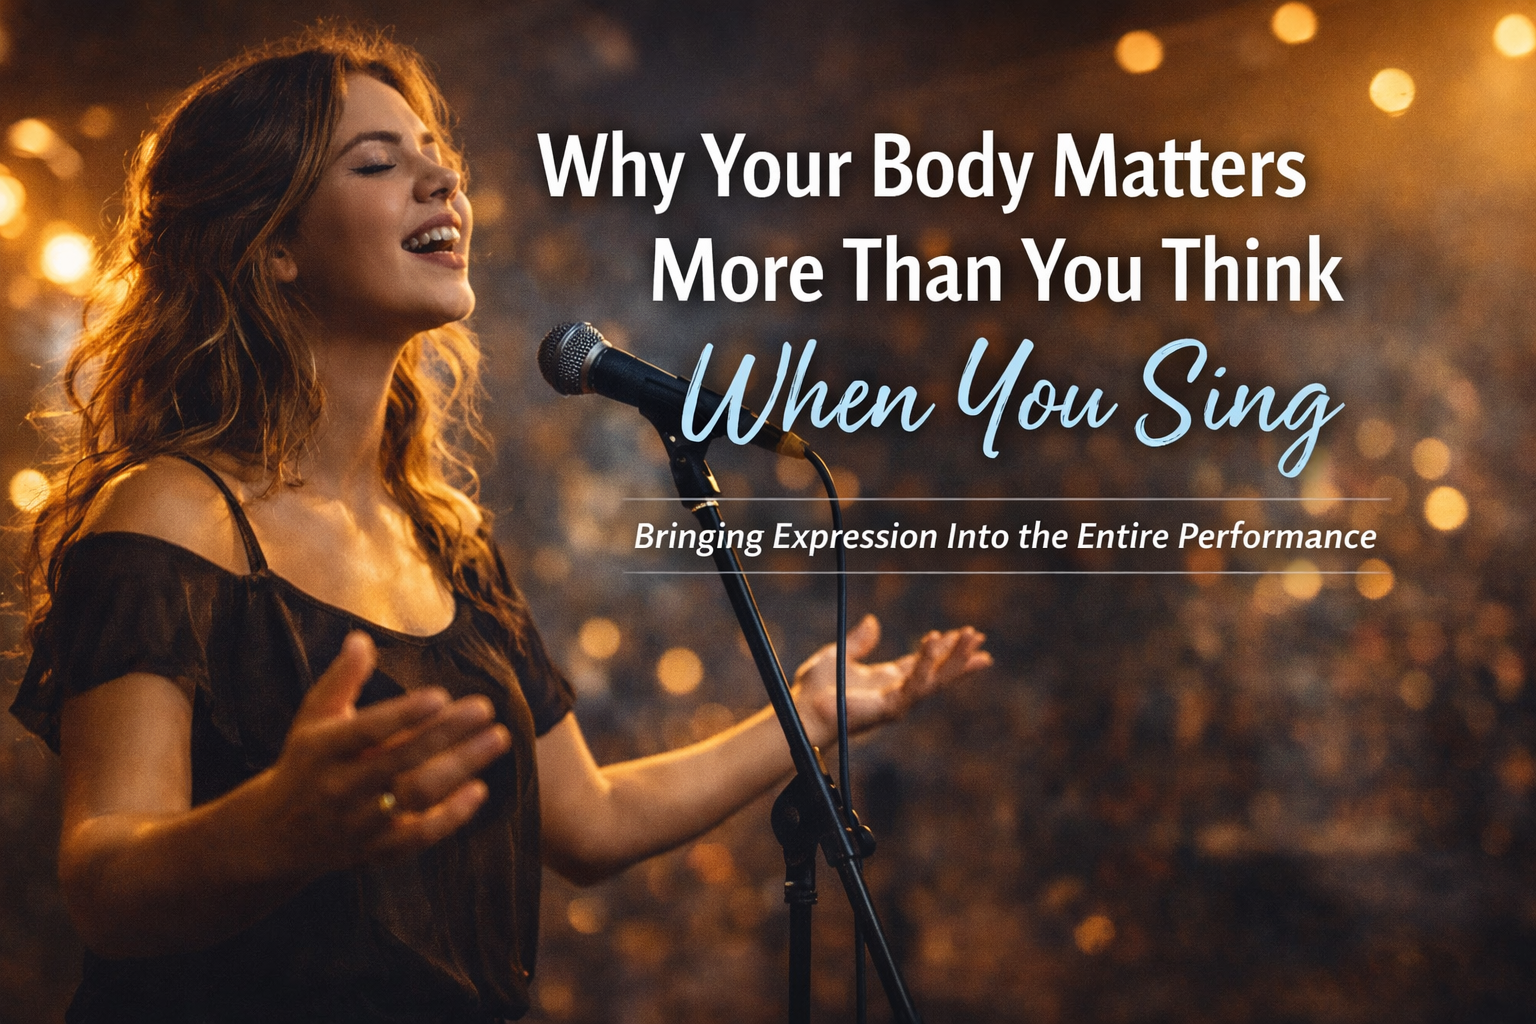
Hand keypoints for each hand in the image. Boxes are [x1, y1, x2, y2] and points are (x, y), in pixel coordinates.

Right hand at [257, 632, 510, 876]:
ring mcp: (359, 822)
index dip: (402, 715)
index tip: (439, 695)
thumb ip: (341, 680)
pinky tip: (479, 789)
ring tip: (497, 739)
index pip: (365, 731)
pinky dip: (450, 816)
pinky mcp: (375, 849)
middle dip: (446, 733)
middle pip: (400, 760)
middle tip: (485, 709)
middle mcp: (339, 787)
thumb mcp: (313, 718)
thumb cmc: (306, 761)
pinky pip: (417, 837)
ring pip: (416, 796)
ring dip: (460, 767)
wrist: (276, 835)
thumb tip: (361, 638)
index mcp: (322, 749)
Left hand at [792, 614, 991, 748]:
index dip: (944, 649)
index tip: (964, 634)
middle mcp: (897, 691)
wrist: (803, 711)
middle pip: (937, 672)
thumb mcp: (840, 655)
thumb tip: (873, 621)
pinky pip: (913, 683)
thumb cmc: (816, 689)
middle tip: (980, 637)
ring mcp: (896, 701)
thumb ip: (859, 641)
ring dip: (953, 658)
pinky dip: (924, 663)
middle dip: (960, 656)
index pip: (924, 663)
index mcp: (887, 679)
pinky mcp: (890, 708)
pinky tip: (934, 641)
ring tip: (970, 637)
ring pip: (934, 678)